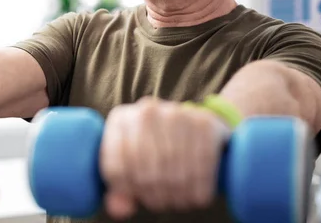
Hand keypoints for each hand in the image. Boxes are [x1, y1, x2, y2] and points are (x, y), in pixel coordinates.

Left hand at [99, 97, 229, 218]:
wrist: (193, 125)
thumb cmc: (154, 149)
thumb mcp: (131, 164)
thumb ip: (121, 188)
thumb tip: (118, 209)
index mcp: (120, 119)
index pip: (116, 167)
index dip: (127, 191)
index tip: (138, 196)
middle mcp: (146, 111)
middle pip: (145, 173)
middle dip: (154, 196)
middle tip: (160, 202)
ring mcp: (175, 113)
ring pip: (174, 173)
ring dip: (177, 196)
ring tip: (177, 201)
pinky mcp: (203, 122)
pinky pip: (201, 167)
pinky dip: (199, 189)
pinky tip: (196, 196)